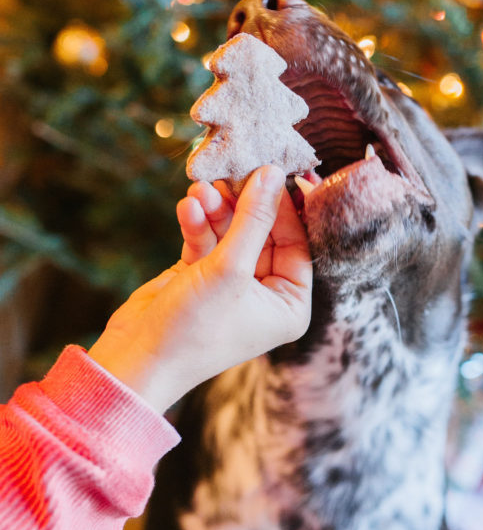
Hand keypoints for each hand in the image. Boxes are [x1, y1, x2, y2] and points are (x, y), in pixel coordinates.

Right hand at [88, 166, 311, 412]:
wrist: (138, 359)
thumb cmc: (194, 327)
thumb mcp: (230, 268)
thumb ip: (254, 219)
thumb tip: (272, 174)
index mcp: (289, 305)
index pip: (298, 243)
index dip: (285, 206)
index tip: (273, 169)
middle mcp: (266, 296)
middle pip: (264, 234)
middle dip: (243, 204)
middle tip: (231, 173)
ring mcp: (232, 286)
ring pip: (232, 234)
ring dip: (216, 210)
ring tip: (200, 189)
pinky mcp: (200, 278)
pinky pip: (207, 241)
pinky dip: (197, 223)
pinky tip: (187, 207)